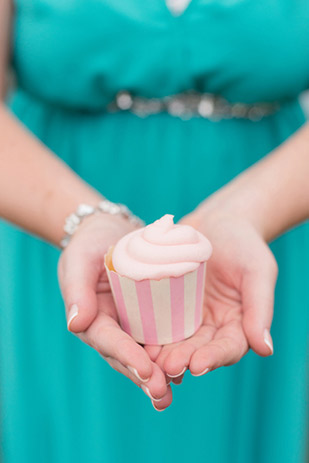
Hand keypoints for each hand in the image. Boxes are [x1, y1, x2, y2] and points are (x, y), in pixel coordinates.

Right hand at [58, 214, 171, 409]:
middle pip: (127, 356)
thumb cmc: (91, 243)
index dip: (126, 356)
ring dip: (157, 375)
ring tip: (172, 392)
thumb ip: (77, 288)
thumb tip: (75, 324)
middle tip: (162, 393)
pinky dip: (168, 355)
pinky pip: (158, 338)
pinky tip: (186, 368)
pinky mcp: (148, 317)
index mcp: (92, 318)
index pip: (109, 340)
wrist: (110, 231)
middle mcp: (112, 328)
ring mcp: (130, 325)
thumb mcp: (80, 258)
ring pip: (144, 355)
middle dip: (144, 377)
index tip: (145, 370)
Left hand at [147, 207, 277, 382]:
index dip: (214, 358)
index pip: (228, 347)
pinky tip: (139, 339)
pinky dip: (151, 331)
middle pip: (199, 349)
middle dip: (184, 359)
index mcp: (238, 323)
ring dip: (165, 352)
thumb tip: (265, 349)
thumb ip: (260, 308)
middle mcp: (212, 325)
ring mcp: (189, 315)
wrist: (218, 220)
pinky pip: (160, 319)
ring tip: (151, 359)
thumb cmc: (244, 242)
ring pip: (177, 340)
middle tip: (168, 366)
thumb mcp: (257, 270)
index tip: (198, 365)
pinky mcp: (169, 303)